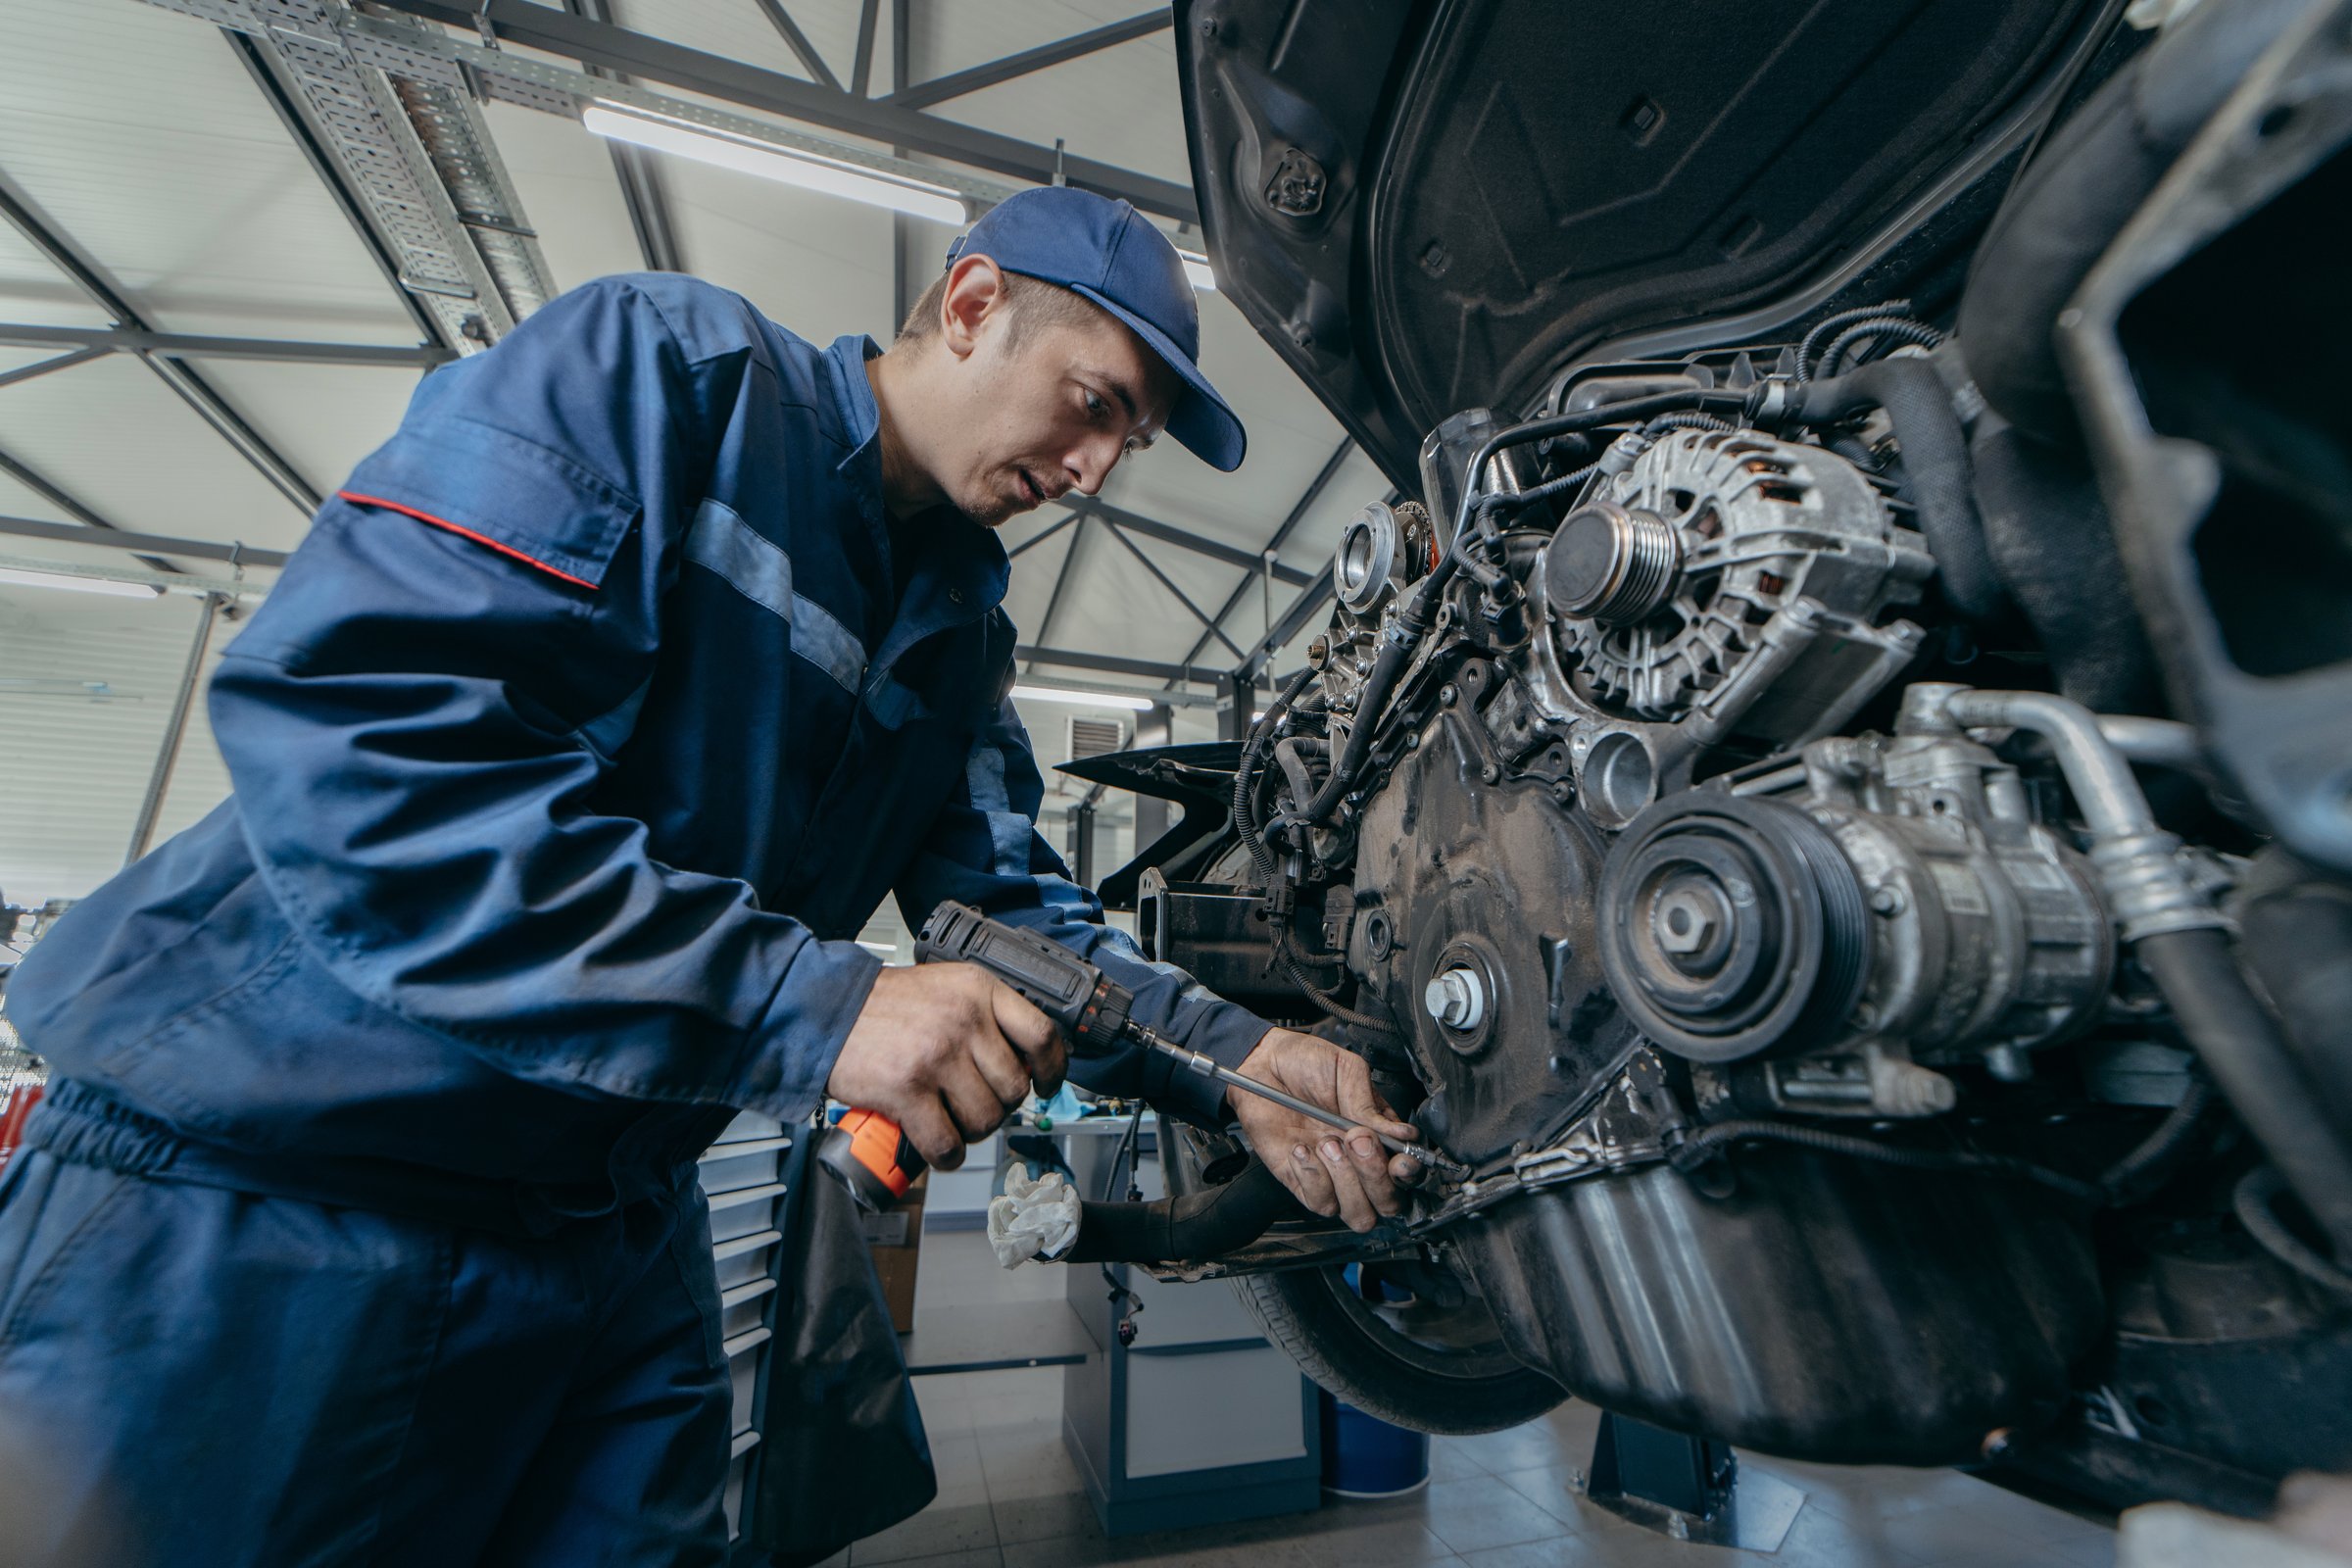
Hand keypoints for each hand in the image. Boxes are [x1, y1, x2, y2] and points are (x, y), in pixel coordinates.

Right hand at [825, 964, 1066, 1169]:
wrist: (825, 1011)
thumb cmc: (884, 1006)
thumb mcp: (945, 988)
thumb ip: (983, 1014)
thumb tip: (1021, 1063)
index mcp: (978, 990)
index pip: (1041, 1034)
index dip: (1053, 1069)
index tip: (1045, 1084)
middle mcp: (963, 1020)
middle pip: (1013, 1088)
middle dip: (999, 1106)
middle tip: (975, 1104)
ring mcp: (936, 1056)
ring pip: (985, 1119)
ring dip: (971, 1131)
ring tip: (950, 1120)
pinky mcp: (908, 1090)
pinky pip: (946, 1142)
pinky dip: (946, 1155)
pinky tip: (938, 1146)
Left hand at [1227, 1029, 1420, 1232]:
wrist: (1261, 1064)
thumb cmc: (1304, 1063)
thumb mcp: (1345, 1069)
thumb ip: (1370, 1103)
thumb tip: (1402, 1135)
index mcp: (1379, 1135)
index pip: (1408, 1172)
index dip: (1408, 1173)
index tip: (1398, 1160)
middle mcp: (1358, 1162)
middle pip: (1388, 1203)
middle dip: (1375, 1176)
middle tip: (1356, 1139)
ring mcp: (1331, 1175)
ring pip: (1358, 1213)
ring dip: (1345, 1179)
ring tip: (1326, 1142)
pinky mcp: (1301, 1182)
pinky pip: (1319, 1203)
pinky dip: (1313, 1178)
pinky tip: (1301, 1149)